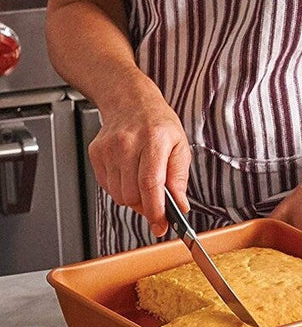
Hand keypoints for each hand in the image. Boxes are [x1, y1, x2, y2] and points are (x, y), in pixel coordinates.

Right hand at [88, 89, 190, 236]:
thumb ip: (179, 179)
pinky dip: (121, 189)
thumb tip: (179, 206)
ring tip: (143, 183)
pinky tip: (129, 174)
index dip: (155, 211)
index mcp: (153, 141)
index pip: (150, 184)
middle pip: (133, 194)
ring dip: (134, 198)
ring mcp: (108, 149)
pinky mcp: (96, 153)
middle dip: (147, 207)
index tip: (161, 226)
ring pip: (119, 195)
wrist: (129, 101)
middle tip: (157, 202)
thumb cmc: (158, 123)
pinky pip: (108, 187)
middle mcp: (127, 144)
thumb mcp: (180, 147)